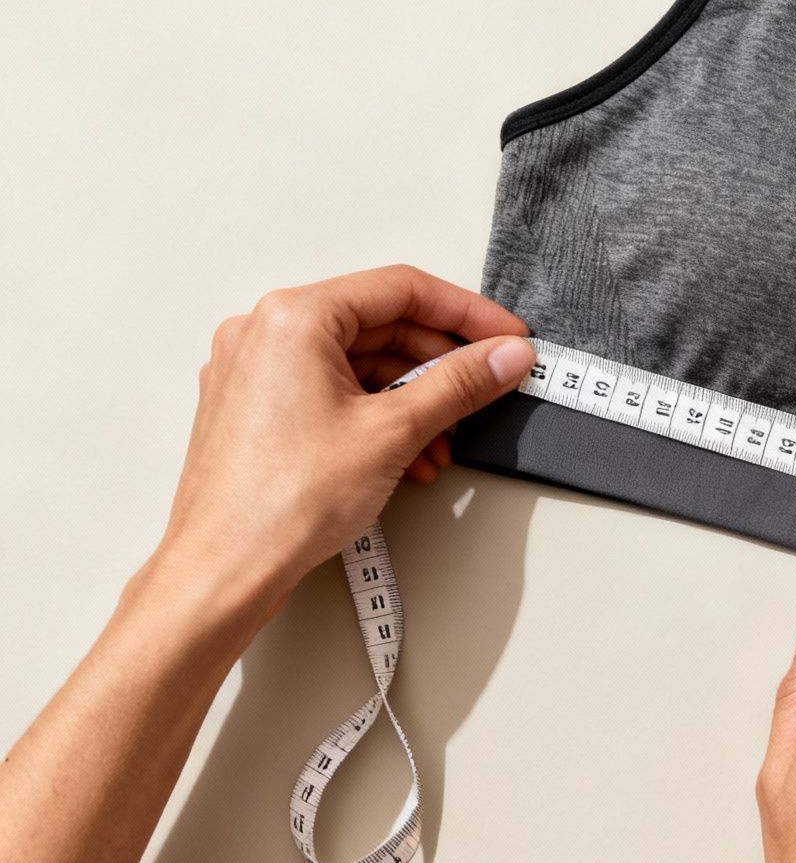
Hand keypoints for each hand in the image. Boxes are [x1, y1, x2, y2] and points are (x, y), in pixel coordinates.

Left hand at [151, 264, 531, 614]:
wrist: (223, 572)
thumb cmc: (280, 502)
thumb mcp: (394, 431)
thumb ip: (460, 384)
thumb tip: (503, 355)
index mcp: (293, 318)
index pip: (401, 290)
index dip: (466, 312)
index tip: (506, 335)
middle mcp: (265, 334)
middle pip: (382, 326)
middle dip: (441, 364)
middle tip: (488, 385)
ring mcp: (256, 373)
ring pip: (360, 365)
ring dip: (414, 398)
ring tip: (446, 440)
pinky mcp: (258, 410)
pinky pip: (334, 393)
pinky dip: (379, 417)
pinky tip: (410, 456)